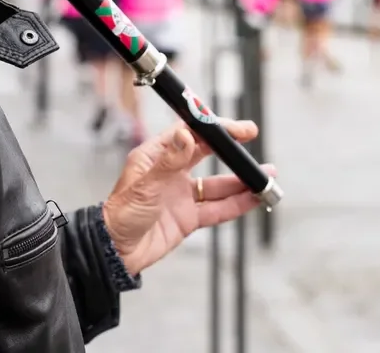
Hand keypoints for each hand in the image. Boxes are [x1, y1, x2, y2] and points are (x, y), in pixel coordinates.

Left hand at [101, 119, 272, 276]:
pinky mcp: (188, 218)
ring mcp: (181, 195)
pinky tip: (253, 198)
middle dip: (230, 147)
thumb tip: (186, 135)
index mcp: (156, 156)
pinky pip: (217, 208)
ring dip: (240, 180)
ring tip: (265, 175)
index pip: (189, 132)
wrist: (115, 253)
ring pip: (218, 184)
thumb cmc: (121, 215)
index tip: (233, 126)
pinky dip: (236, 204)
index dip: (212, 127)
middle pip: (207, 153)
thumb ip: (169, 162)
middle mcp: (171, 172)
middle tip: (252, 137)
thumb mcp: (145, 186)